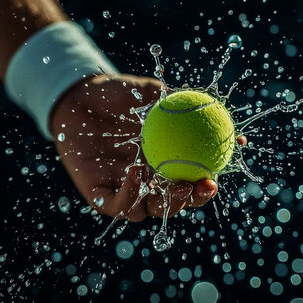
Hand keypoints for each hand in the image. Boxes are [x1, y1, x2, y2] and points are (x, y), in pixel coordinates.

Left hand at [49, 74, 217, 221]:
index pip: (192, 179)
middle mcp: (147, 180)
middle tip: (206, 184)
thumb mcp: (150, 92)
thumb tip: (215, 108)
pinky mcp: (99, 196)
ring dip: (167, 202)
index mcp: (164, 162)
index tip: (224, 170)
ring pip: (150, 209)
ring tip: (178, 184)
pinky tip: (137, 173)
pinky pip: (118, 205)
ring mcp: (124, 189)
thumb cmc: (117, 94)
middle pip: (176, 202)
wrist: (79, 96)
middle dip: (195, 199)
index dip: (210, 179)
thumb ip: (179, 103)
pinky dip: (130, 195)